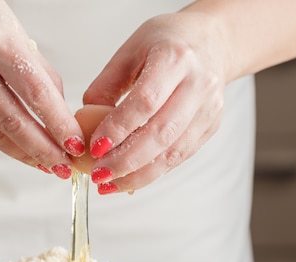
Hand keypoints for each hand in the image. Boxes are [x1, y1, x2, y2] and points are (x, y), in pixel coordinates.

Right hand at [0, 0, 82, 177]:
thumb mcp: (18, 36)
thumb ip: (42, 76)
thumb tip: (63, 120)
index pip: (37, 94)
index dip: (59, 125)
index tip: (76, 145)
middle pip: (13, 122)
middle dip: (44, 151)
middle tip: (63, 166)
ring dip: (23, 154)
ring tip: (45, 164)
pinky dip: (0, 141)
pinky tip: (18, 148)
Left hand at [82, 11, 227, 192]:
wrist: (212, 42)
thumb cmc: (167, 42)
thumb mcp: (130, 50)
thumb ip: (106, 85)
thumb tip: (83, 124)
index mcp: (175, 58)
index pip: (145, 101)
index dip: (118, 128)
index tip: (94, 148)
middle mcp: (198, 84)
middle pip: (161, 133)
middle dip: (126, 160)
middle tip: (98, 174)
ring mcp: (208, 109)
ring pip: (174, 152)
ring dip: (138, 174)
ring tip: (109, 184)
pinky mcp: (210, 127)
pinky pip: (180, 157)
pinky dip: (153, 172)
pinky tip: (129, 180)